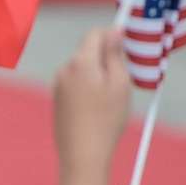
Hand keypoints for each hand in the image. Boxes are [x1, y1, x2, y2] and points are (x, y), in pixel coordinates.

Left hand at [54, 28, 134, 184]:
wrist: (81, 153)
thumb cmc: (106, 119)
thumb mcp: (120, 84)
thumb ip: (115, 55)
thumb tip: (113, 32)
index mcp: (81, 62)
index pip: (95, 34)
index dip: (112, 34)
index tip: (128, 41)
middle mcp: (65, 69)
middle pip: (88, 50)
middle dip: (106, 56)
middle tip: (124, 77)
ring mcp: (58, 84)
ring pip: (83, 67)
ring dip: (98, 73)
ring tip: (111, 98)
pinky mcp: (57, 98)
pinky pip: (76, 82)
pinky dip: (89, 86)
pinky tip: (98, 107)